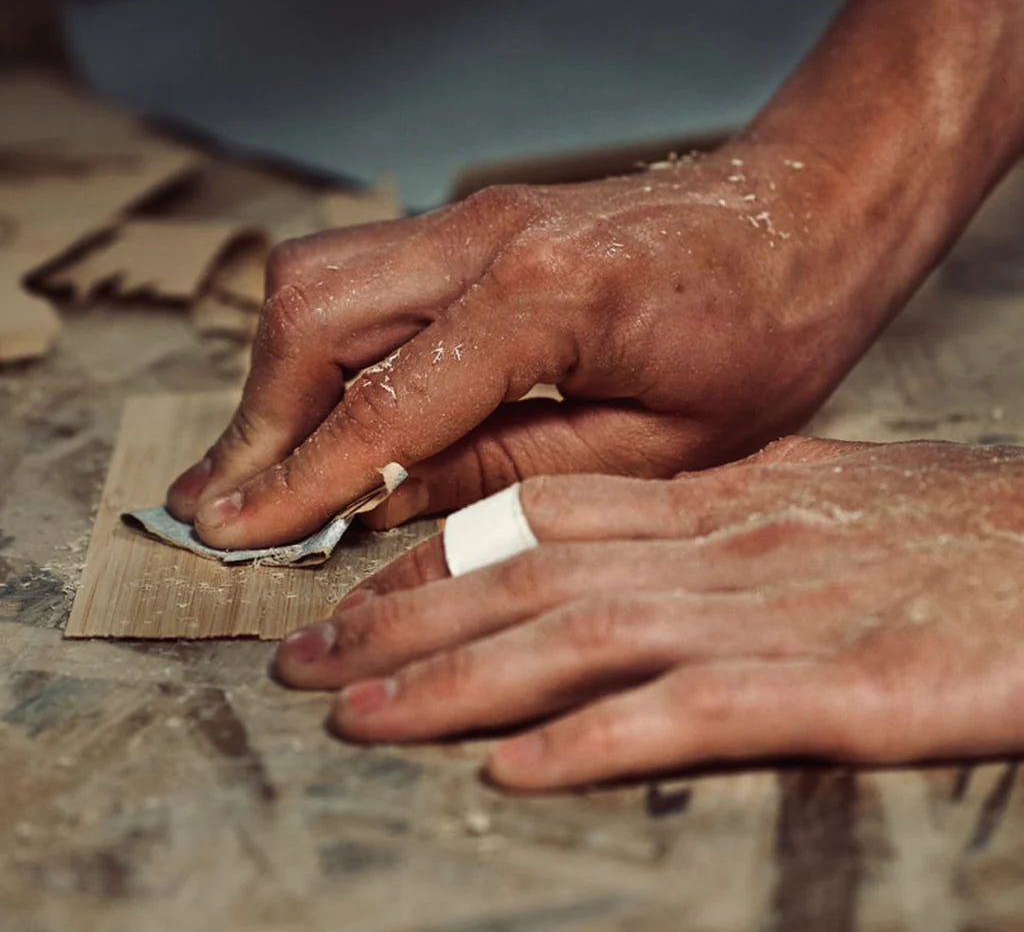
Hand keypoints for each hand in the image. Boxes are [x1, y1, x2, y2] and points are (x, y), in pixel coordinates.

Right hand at [167, 144, 894, 547]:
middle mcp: (488, 235)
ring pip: (318, 279)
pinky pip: (361, 273)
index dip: (296, 480)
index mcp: (548, 297)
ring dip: (279, 377)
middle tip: (230, 506)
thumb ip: (510, 473)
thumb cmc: (767, 334)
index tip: (229, 532)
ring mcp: (474, 215)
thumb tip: (381, 502)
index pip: (382, 403)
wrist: (805, 219)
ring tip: (269, 467)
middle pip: (312, 313)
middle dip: (257, 419)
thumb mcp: (660, 445)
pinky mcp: (474, 221)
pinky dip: (323, 346)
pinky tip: (332, 406)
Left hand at [274, 436, 1023, 789]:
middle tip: (307, 656)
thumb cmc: (960, 533)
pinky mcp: (847, 685)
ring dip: (456, 678)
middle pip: (531, 577)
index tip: (362, 590)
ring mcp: (778, 611)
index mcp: (724, 498)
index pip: (546, 518)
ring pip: (580, 636)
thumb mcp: (823, 501)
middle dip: (405, 619)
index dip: (439, 556)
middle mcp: (728, 545)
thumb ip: (724, 525)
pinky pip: (689, 711)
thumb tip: (637, 550)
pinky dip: (591, 740)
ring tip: (359, 711)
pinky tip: (512, 768)